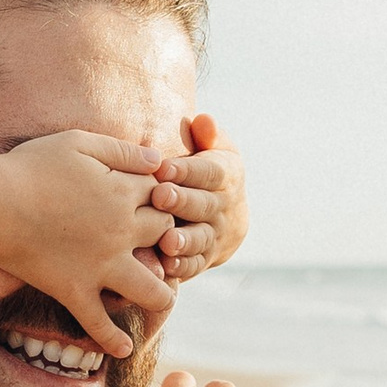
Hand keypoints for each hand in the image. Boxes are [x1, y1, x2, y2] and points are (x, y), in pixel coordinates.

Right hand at [0, 130, 177, 358]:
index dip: (162, 194)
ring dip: (162, 296)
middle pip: (165, 237)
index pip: (163, 195)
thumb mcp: (79, 142)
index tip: (153, 197)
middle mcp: (121, 232)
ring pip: (151, 290)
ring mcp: (101, 266)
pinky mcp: (75, 291)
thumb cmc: (30, 167)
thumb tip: (158, 158)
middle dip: (168, 236)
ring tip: (162, 299)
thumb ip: (123, 150)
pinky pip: (98, 323)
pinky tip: (124, 350)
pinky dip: (113, 340)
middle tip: (161, 241)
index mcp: (123, 193)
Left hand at [148, 112, 250, 282]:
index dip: (188, 171)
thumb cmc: (207, 171)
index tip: (163, 168)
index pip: (210, 171)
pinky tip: (166, 266)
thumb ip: (207, 135)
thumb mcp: (214, 149)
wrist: (227, 216)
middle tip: (160, 197)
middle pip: (204, 205)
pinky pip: (194, 265)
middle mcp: (223, 207)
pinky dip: (182, 267)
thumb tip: (202, 119)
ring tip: (167, 239)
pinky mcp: (203, 259)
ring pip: (201, 238)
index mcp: (226, 175)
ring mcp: (214, 235)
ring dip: (184, 240)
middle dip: (182, 202)